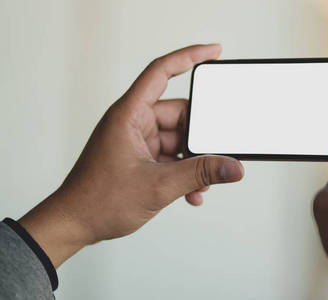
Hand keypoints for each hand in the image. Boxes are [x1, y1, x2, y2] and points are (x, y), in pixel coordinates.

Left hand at [18, 44, 243, 267]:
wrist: (75, 224)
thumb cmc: (97, 200)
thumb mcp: (158, 185)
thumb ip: (200, 174)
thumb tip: (232, 167)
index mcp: (129, 115)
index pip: (161, 72)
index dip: (189, 57)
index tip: (214, 52)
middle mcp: (133, 123)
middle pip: (179, 114)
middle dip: (199, 135)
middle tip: (216, 150)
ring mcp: (137, 141)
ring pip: (179, 139)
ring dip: (193, 160)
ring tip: (203, 180)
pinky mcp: (141, 158)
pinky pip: (172, 157)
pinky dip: (184, 172)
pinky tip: (193, 191)